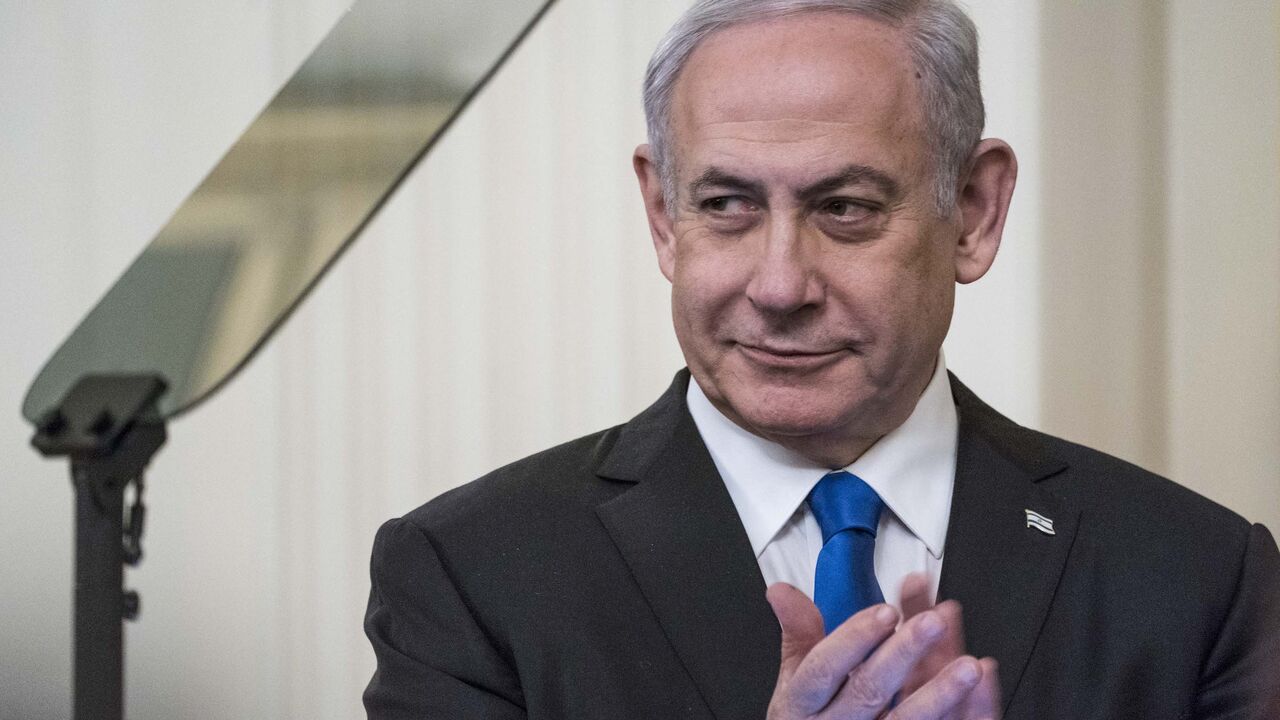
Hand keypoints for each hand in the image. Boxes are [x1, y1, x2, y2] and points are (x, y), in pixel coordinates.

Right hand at [765, 582, 994, 718]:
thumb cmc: (807, 719)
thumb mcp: (793, 680)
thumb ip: (798, 635)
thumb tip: (781, 591)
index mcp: (804, 702)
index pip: (824, 669)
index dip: (854, 639)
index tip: (885, 613)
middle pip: (868, 691)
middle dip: (903, 654)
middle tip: (932, 623)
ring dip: (939, 695)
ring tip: (968, 667)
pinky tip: (979, 701)